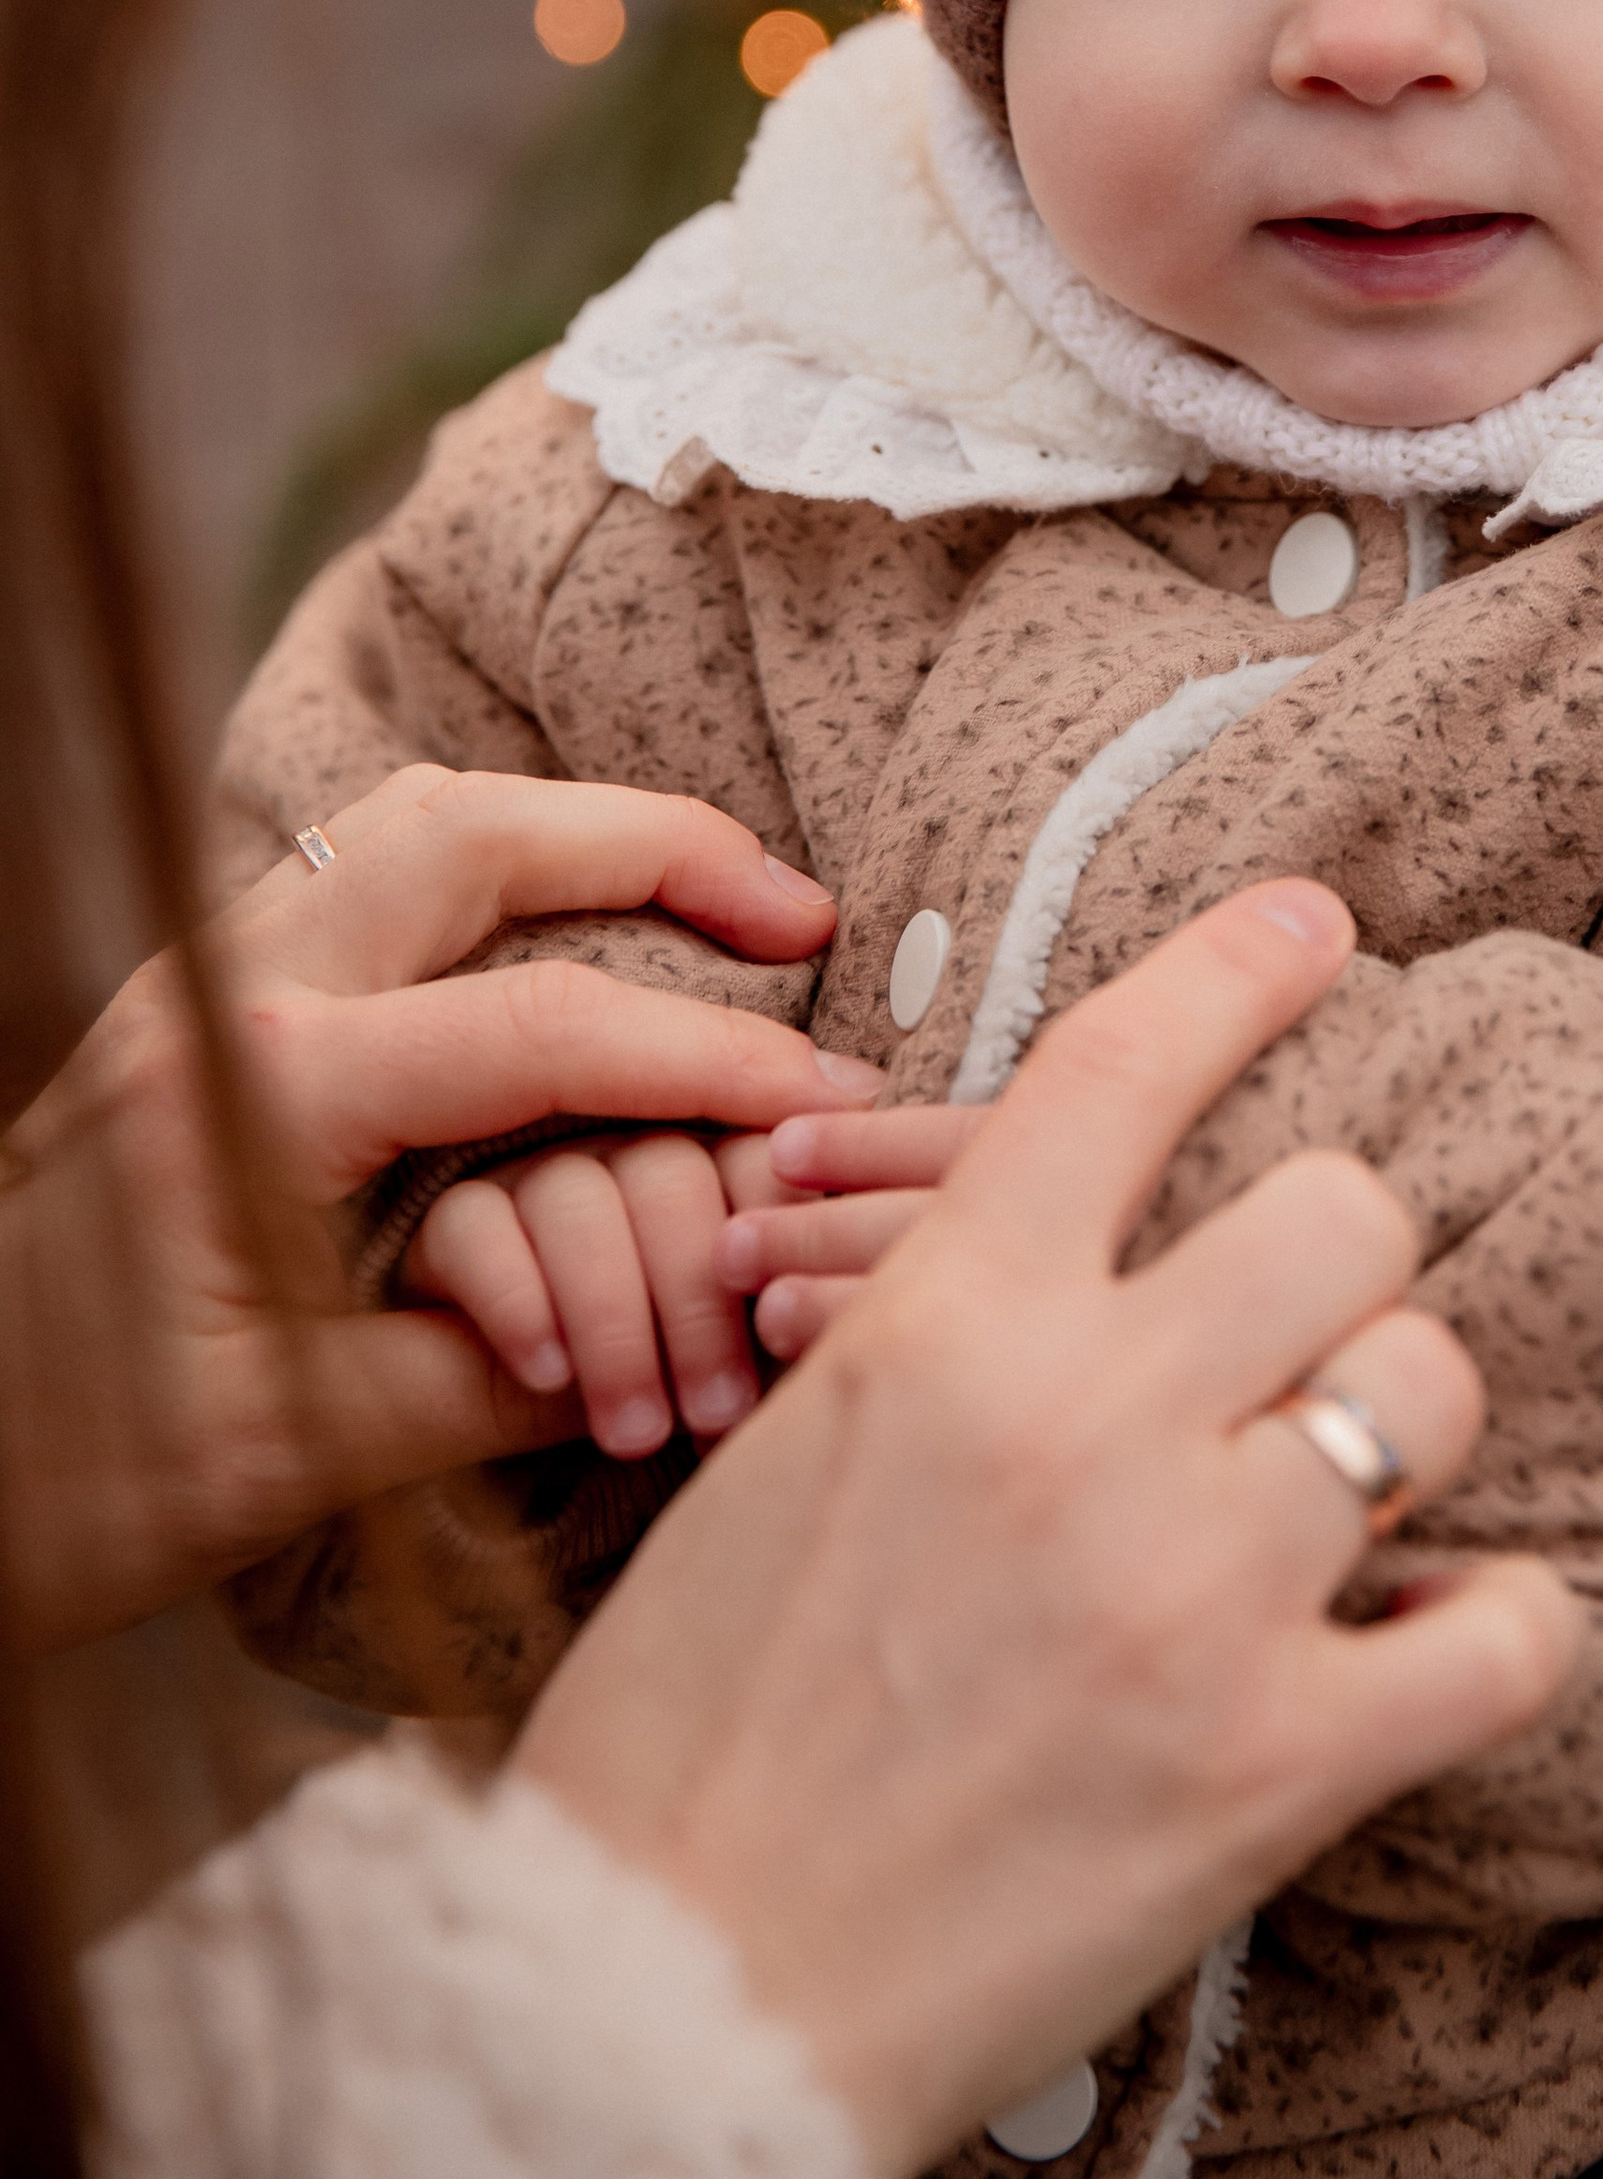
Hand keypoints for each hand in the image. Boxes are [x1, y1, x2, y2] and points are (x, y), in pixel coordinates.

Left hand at [0, 765, 873, 1646]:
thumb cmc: (63, 1485)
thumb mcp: (292, 1456)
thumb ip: (483, 1379)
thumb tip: (668, 1334)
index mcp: (261, 1092)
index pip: (542, 1028)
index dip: (708, 1060)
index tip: (820, 1100)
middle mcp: (226, 995)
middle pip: (473, 829)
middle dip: (658, 848)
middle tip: (798, 914)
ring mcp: (197, 984)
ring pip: (411, 823)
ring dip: (575, 837)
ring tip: (712, 901)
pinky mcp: (191, 1011)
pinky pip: (363, 881)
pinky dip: (492, 879)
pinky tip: (566, 943)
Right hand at [404, 1127, 780, 1456]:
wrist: (487, 1436)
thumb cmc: (652, 1400)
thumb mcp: (714, 1374)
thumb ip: (768, 1329)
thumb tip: (839, 1336)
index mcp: (703, 1164)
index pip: (752, 1154)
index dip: (773, 1228)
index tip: (787, 1328)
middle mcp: (617, 1146)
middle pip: (669, 1171)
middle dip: (699, 1302)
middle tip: (716, 1416)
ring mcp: (526, 1171)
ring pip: (574, 1196)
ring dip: (615, 1321)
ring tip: (637, 1432)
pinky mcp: (442, 1214)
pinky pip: (474, 1224)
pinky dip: (519, 1302)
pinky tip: (549, 1377)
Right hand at [519, 880, 1577, 2178]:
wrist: (658, 1993)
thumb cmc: (693, 1725)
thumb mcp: (789, 1448)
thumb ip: (945, 1325)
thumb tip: (1083, 1251)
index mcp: (941, 1321)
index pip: (1121, 1067)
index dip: (1238, 971)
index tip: (1315, 929)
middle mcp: (1084, 1419)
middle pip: (1341, 1214)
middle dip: (1334, 1267)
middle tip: (1295, 1341)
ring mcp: (1196, 1590)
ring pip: (1429, 1384)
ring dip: (1399, 1427)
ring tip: (1348, 1491)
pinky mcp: (1277, 1767)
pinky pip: (1508, 1634)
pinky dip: (1495, 1625)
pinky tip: (1435, 1630)